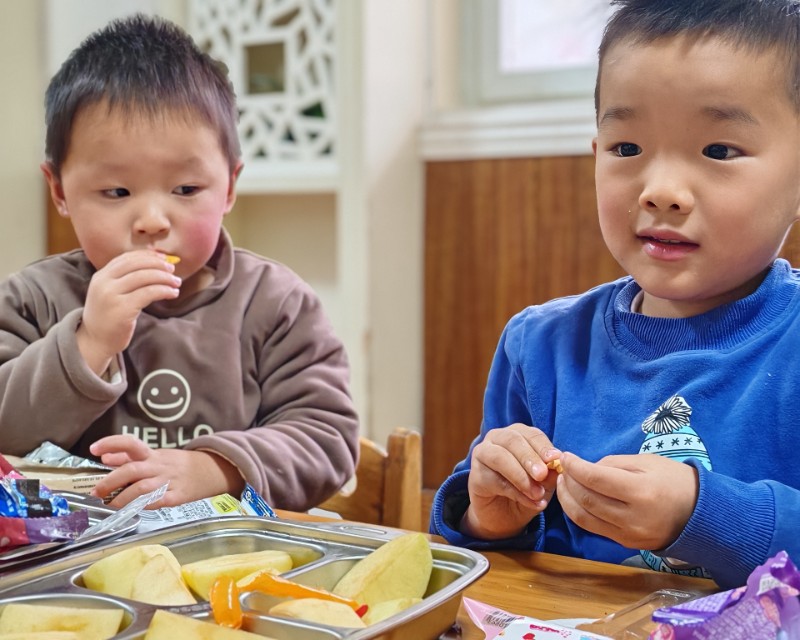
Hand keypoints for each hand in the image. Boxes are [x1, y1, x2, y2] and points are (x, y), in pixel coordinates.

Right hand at [78, 251, 180, 373]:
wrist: (94, 341)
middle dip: (158, 265)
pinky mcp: (123, 308)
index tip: (164, 258)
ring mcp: (112, 295)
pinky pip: (148, 293)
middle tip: (173, 270)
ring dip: (165, 278)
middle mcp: (104, 282)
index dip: (147, 255)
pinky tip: (172, 293)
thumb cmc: (107, 318)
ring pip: (144, 277)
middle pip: (136, 264)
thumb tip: (153, 265)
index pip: (126, 258)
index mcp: (101, 276)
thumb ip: (123, 280)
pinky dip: (164, 290)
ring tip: (176, 282)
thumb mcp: (109, 293)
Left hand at [89, 435, 243, 508]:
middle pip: (131, 470)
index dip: (111, 443)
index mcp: (152, 454)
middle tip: (95, 493)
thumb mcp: (155, 456)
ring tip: (109, 506)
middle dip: (110, 482)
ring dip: (122, 499)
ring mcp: (168, 481)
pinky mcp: (177, 496)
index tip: (94, 449)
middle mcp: (158, 466)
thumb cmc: (178, 464)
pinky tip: (132, 511)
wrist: (211, 471)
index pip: (130, 443)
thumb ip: (129, 456)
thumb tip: (105, 457)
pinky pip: (156, 502)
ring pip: (141, 489)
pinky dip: (142, 506)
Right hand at [462, 424, 561, 539]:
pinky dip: (515, 492)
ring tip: (537, 493)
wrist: (505, 515)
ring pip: (500, 457)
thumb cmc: (526, 491)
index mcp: (518, 434)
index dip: (543, 446)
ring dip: (520, 476)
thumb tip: (556, 467)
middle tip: (542, 474)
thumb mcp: (544, 484)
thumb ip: (549, 474)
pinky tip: (530, 502)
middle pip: (513, 441)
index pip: (531, 434)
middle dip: (529, 458)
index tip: (555, 458)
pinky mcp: (475, 475)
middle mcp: (497, 438)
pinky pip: (494, 480)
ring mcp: (483, 454)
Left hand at [556, 452, 698, 549]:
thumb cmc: (675, 480)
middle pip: (587, 499)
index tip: (565, 457)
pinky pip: (594, 528)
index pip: (595, 479)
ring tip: (564, 483)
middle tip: (563, 469)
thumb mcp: (647, 462)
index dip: (575, 467)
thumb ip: (613, 464)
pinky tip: (575, 499)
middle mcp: (633, 517)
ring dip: (568, 499)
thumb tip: (585, 468)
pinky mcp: (626, 543)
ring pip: (584, 517)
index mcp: (641, 491)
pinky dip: (579, 512)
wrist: (701, 514)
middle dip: (569, 482)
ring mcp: (629, 534)